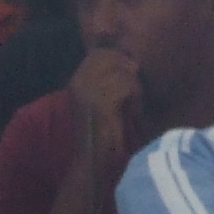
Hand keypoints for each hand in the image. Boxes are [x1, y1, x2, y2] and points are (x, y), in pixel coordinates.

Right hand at [69, 46, 143, 160]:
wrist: (94, 160)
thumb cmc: (104, 133)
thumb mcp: (104, 101)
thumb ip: (110, 80)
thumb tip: (132, 62)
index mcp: (76, 80)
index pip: (99, 53)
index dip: (119, 60)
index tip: (131, 78)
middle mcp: (79, 82)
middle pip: (111, 58)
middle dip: (128, 71)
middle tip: (134, 93)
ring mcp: (88, 92)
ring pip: (122, 72)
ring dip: (135, 87)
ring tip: (134, 105)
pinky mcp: (101, 103)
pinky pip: (127, 86)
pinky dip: (136, 98)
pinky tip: (135, 112)